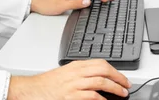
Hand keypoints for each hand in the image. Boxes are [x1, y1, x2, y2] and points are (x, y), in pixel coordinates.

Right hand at [7, 59, 130, 99]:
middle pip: (103, 69)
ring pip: (100, 81)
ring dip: (114, 88)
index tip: (122, 78)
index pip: (100, 62)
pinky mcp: (71, 96)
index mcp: (75, 66)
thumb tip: (97, 78)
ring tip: (121, 94)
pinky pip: (92, 95)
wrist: (32, 91)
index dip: (114, 70)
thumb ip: (80, 74)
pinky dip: (101, 98)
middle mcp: (76, 73)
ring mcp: (74, 84)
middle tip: (126, 85)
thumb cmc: (47, 84)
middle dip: (118, 77)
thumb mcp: (65, 74)